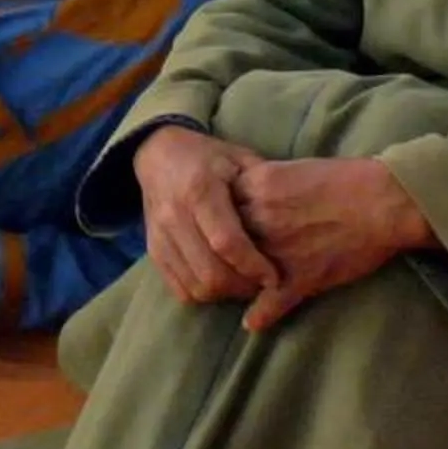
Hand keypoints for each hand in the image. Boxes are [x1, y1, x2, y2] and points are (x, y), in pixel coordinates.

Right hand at [134, 128, 280, 306]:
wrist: (158, 155)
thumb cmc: (208, 157)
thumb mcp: (240, 158)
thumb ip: (264, 185)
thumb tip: (294, 217)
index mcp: (199, 190)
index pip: (226, 242)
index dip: (253, 265)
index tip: (274, 276)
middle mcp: (175, 216)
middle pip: (210, 272)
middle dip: (243, 286)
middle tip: (263, 283)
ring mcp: (160, 236)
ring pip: (196, 286)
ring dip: (225, 293)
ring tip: (244, 282)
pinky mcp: (153, 251)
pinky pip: (180, 289)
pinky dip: (204, 293)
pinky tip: (221, 281)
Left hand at [233, 158, 432, 332]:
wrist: (384, 200)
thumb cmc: (343, 179)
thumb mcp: (290, 168)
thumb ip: (259, 184)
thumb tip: (237, 194)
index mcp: (256, 188)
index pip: (216, 209)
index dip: (217, 220)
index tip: (219, 227)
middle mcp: (261, 220)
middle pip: (223, 242)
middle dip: (222, 252)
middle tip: (222, 261)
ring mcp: (279, 251)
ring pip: (242, 274)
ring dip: (238, 283)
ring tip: (234, 288)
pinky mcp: (301, 278)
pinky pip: (272, 303)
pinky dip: (261, 315)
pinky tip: (253, 323)